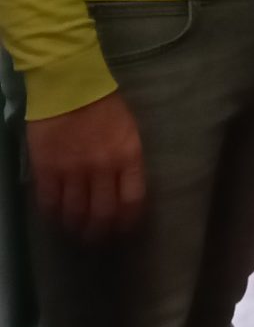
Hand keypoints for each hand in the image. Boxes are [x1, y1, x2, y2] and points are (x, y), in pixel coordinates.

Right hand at [25, 91, 144, 239]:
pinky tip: (55, 219)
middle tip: (97, 239)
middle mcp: (102, 168)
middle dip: (100, 233)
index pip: (133, 200)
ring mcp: (73, 170)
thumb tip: (122, 191)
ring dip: (76, 228)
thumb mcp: (128, 132)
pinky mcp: (47, 169)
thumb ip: (126, 162)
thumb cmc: (104, 106)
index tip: (123, 230)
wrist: (69, 87)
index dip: (128, 222)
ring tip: (76, 234)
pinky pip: (49, 202)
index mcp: (128, 156)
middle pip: (103, 213)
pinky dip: (53, 216)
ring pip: (75, 213)